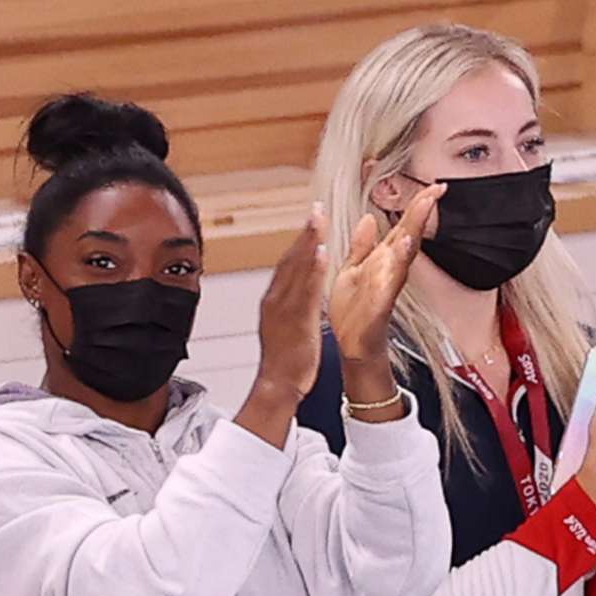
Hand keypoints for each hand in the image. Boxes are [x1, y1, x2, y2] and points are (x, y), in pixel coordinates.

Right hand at [249, 209, 332, 402]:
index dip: (300, 241)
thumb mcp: (286, 326)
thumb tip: (301, 291)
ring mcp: (284, 310)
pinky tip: (322, 252)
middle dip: (304, 234)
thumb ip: (292, 305)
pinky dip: (313, 269)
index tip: (311, 221)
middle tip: (316, 209)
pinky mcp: (295, 320)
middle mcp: (275, 301)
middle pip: (290, 260)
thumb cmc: (285, 360)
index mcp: (273, 301)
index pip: (287, 264)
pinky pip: (306, 290)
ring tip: (319, 221)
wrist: (276, 386)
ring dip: (308, 243)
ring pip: (297, 270)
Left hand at [328, 184, 439, 362]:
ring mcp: (384, 291)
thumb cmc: (354, 309)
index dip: (417, 207)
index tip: (433, 186)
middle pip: (408, 239)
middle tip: (433, 193)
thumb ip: (363, 245)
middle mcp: (388, 273)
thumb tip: (370, 218)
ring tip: (411, 226)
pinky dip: (389, 279)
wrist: (351, 345)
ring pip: (399, 265)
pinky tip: (392, 267)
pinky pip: (384, 293)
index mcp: (383, 261)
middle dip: (420, 217)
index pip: (404, 228)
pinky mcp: (376, 311)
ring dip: (407, 245)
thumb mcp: (354, 269)